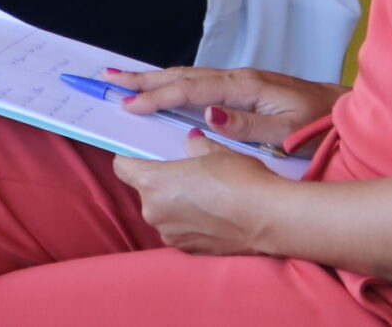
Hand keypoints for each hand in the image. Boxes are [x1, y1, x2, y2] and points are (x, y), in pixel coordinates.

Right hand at [105, 64, 343, 149]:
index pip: (191, 90)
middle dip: (144, 78)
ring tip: (123, 79)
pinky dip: (173, 82)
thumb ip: (247, 125)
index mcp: (245, 87)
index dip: (158, 97)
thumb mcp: (286, 132)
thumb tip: (208, 115)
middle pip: (182, 75)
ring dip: (154, 78)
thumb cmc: (318, 123)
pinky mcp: (241, 87)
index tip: (129, 105)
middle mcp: (238, 78)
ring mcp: (239, 80)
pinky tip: (162, 87)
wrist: (341, 108)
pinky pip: (198, 82)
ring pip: (188, 76)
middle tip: (108, 79)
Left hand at [115, 135, 287, 255]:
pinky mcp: (186, 250)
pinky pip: (178, 229)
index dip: (130, 157)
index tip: (141, 153)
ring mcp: (169, 234)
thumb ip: (195, 145)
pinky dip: (188, 221)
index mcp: (153, 182)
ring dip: (174, 203)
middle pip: (144, 190)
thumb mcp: (216, 151)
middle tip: (187, 171)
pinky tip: (212, 213)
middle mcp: (153, 211)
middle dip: (160, 180)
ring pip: (162, 211)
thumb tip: (191, 141)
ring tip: (205, 194)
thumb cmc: (241, 180)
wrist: (268, 219)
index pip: (122, 166)